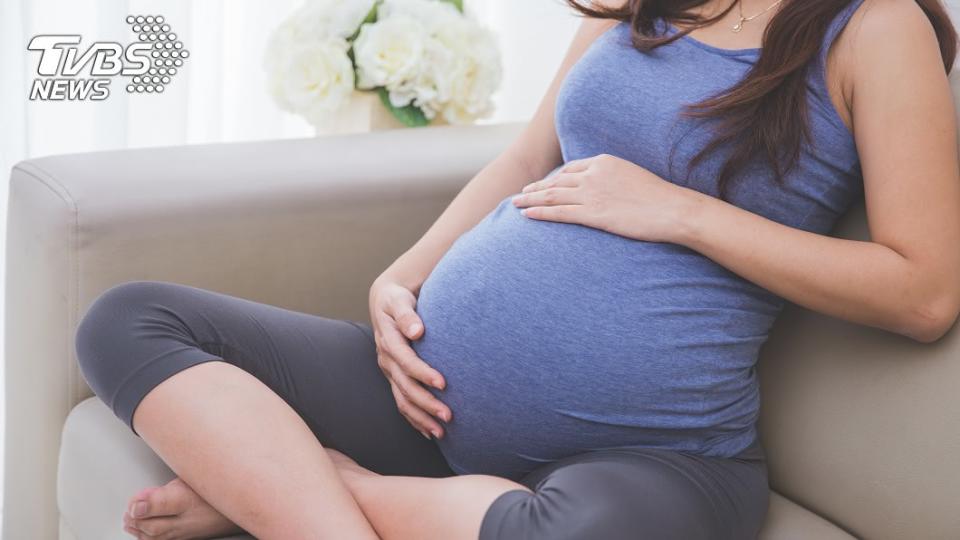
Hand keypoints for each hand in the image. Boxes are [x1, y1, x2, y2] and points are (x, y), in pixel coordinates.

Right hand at [368, 276, 451, 439]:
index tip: (443, 383)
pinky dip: (415, 420)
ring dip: (421, 418)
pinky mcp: (395, 378)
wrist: (385, 302)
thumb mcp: (399, 300)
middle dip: (426, 404)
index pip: (405, 361)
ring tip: (442, 433)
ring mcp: (390, 371)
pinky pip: (402, 403)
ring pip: (402, 400)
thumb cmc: (397, 299)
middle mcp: (387, 360)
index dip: (422, 373)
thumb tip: (416, 330)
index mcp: (388, 340)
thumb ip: (406, 314)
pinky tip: (429, 432)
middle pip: (405, 387)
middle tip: (449, 416)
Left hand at [511, 153, 699, 242]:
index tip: (542, 184)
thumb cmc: (659, 198)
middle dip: (536, 188)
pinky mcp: (594, 214)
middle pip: (556, 181)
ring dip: (530, 199)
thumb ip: (613, 179)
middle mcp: (594, 175)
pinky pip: (559, 213)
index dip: (553, 178)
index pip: (570, 169)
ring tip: (515, 203)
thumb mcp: (632, 177)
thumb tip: (606, 188)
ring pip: (552, 196)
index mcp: (604, 162)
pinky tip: (526, 214)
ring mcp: (592, 194)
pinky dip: (540, 213)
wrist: (673, 209)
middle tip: (521, 192)